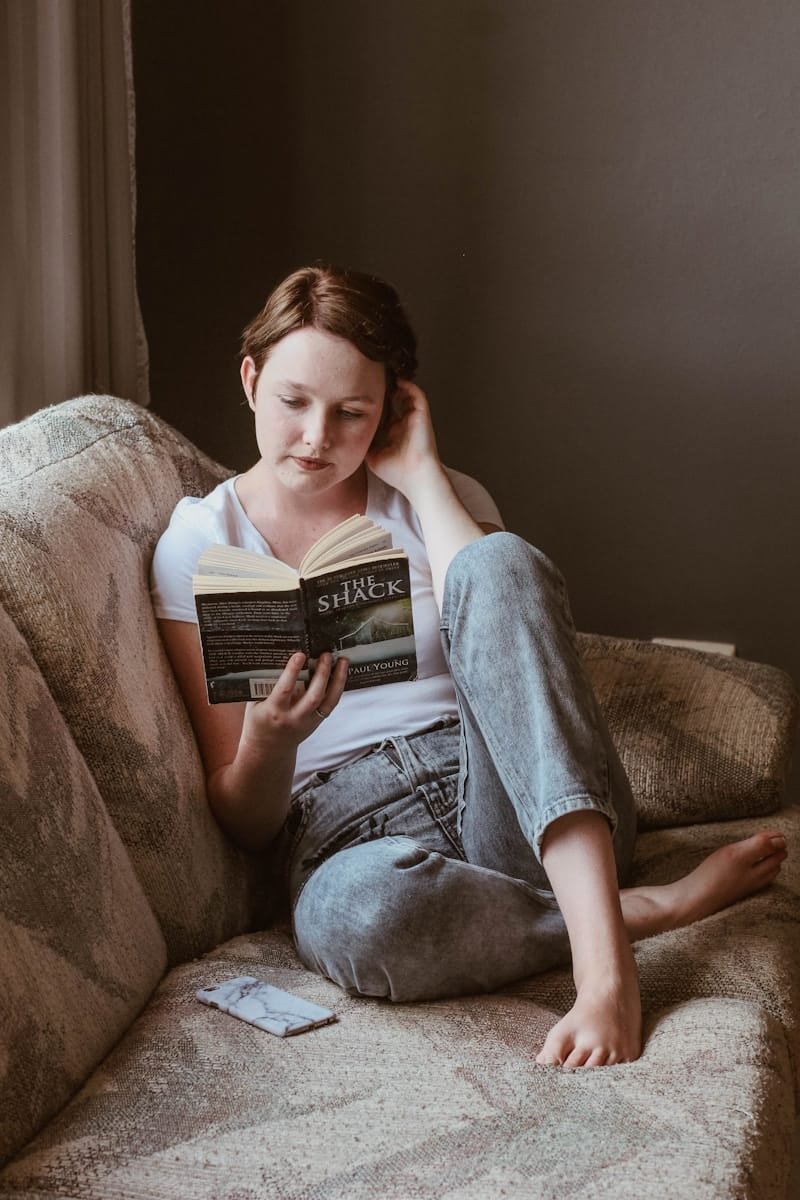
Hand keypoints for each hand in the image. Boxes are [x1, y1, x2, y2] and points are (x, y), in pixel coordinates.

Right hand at [241, 651, 348, 750]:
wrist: (268, 750)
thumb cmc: (259, 722)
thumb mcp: (255, 704)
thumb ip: (264, 686)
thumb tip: (277, 658)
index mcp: (274, 711)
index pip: (285, 689)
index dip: (292, 671)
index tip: (300, 654)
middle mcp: (293, 718)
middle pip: (313, 695)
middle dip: (322, 673)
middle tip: (326, 654)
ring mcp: (308, 721)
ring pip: (328, 701)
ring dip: (337, 679)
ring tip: (342, 661)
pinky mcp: (317, 722)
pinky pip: (331, 704)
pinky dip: (338, 687)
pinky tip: (341, 674)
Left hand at [366, 380, 442, 496]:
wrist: (415, 477)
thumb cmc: (396, 472)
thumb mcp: (372, 457)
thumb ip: (364, 444)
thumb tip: (349, 436)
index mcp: (394, 433)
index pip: (384, 413)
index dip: (374, 404)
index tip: (359, 395)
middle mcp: (404, 424)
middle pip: (394, 401)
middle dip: (383, 390)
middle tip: (368, 380)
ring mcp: (413, 419)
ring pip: (406, 394)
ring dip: (395, 385)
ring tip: (381, 375)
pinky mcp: (422, 415)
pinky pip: (417, 394)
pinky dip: (408, 385)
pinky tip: (396, 380)